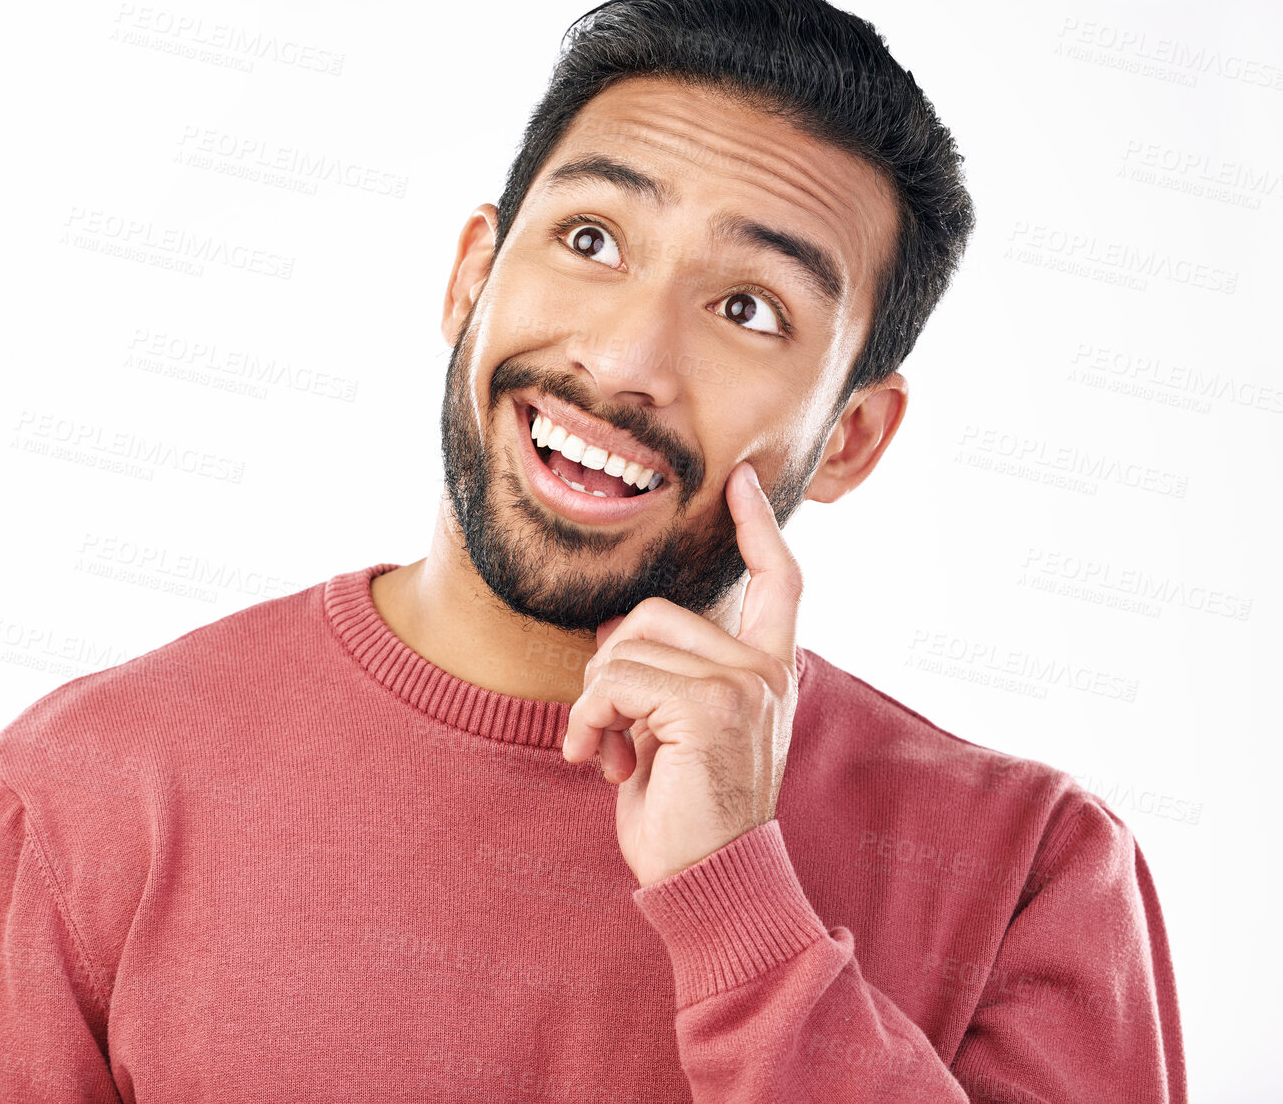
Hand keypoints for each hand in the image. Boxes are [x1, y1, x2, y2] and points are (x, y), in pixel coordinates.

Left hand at [561, 461, 801, 888]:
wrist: (710, 885)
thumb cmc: (686, 813)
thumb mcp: (675, 730)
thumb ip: (663, 674)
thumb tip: (613, 631)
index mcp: (768, 672)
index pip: (777, 582)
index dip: (756, 527)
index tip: (738, 481)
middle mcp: (765, 673)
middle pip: (657, 613)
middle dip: (613, 666)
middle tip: (612, 730)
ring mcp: (742, 687)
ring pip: (627, 647)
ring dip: (595, 700)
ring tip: (608, 753)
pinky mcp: (709, 707)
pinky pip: (615, 681)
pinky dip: (589, 719)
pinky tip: (600, 763)